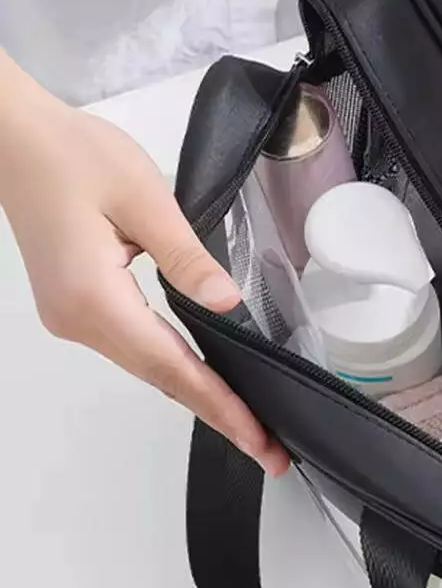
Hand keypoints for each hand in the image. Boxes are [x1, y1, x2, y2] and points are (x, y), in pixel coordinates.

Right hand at [1, 81, 288, 476]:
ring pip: (149, 367)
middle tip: (270, 450)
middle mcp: (79, 321)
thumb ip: (188, 259)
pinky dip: (175, 367)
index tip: (260, 440)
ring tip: (249, 423)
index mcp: (96, 299)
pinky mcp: (76, 304)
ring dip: (200, 393)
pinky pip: (135, 347)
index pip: (174, 367)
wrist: (11, 137)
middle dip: (220, 414)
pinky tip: (204, 379)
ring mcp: (73, 316)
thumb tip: (228, 305)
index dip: (222, 406)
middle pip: (163, 379)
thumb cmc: (72, 155)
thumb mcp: (145, 199)